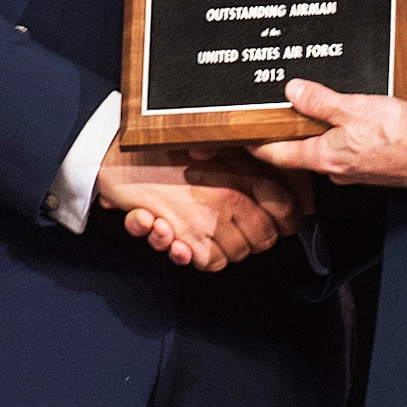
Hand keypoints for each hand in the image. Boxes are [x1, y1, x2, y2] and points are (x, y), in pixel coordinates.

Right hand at [96, 146, 306, 270]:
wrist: (119, 159)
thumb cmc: (163, 148)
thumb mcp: (213, 144)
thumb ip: (244, 160)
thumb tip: (274, 173)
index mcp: (241, 173)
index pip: (287, 208)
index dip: (287, 219)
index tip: (281, 220)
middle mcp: (229, 200)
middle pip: (266, 237)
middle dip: (259, 237)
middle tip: (243, 228)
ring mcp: (208, 222)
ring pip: (239, 253)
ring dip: (230, 247)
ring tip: (213, 231)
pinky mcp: (185, 240)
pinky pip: (211, 263)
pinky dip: (205, 257)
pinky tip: (193, 239)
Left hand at [251, 79, 406, 186]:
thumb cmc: (398, 135)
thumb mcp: (351, 109)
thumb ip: (319, 100)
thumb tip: (293, 90)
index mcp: (323, 157)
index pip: (278, 155)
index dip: (257, 146)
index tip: (242, 139)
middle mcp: (336, 170)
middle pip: (301, 153)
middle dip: (289, 136)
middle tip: (277, 118)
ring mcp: (355, 171)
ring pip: (325, 151)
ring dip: (316, 134)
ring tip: (312, 113)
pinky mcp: (373, 167)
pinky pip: (347, 151)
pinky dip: (340, 137)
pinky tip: (348, 123)